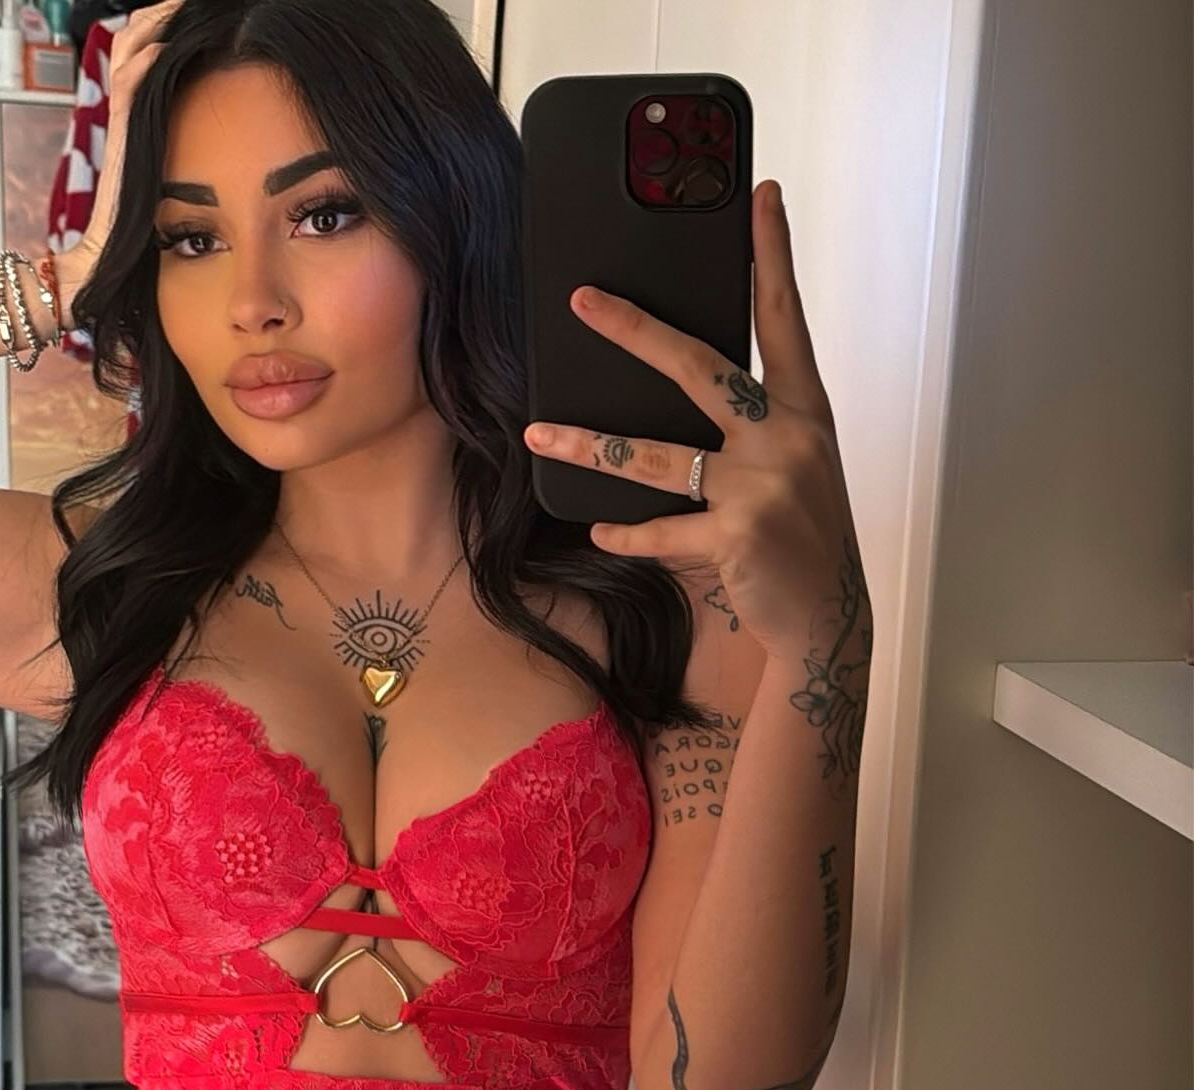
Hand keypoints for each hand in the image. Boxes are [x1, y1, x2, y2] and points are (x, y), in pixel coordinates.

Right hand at [78, 0, 186, 265]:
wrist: (103, 262)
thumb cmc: (134, 237)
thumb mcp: (162, 185)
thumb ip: (176, 162)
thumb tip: (205, 154)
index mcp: (134, 123)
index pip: (139, 56)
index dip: (158, 30)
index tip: (187, 15)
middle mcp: (124, 118)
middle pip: (131, 43)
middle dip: (158, 17)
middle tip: (184, 2)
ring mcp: (119, 128)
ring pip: (127, 56)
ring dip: (153, 27)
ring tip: (178, 6)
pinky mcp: (121, 144)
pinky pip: (128, 93)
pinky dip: (144, 64)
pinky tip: (163, 47)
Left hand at [522, 179, 869, 664]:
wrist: (829, 615)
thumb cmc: (804, 534)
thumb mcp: (795, 464)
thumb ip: (754, 423)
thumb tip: (691, 385)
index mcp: (804, 410)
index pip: (785, 318)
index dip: (773, 255)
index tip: (762, 196)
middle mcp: (786, 438)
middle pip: (701, 367)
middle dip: (636, 331)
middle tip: (584, 301)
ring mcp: (762, 487)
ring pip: (658, 455)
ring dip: (589, 445)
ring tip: (538, 431)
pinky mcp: (737, 537)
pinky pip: (662, 529)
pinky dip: (627, 531)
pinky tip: (599, 529)